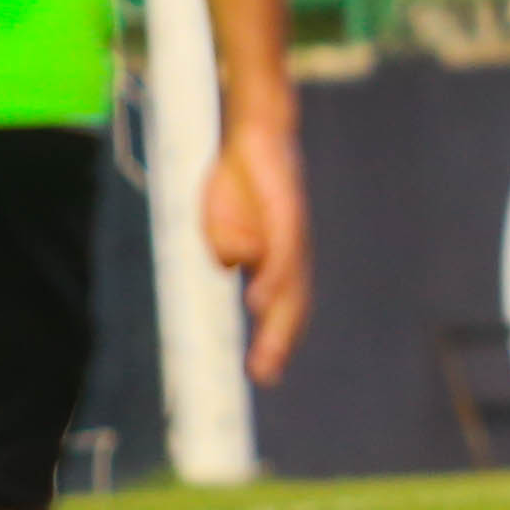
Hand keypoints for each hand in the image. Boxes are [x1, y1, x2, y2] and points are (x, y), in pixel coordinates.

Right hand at [203, 115, 309, 386]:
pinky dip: (272, 280)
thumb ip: (225, 249)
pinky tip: (259, 302)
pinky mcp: (287, 215)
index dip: (274, 340)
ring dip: (278, 324)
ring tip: (265, 354)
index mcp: (274, 261)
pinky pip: (282, 253)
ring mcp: (290, 236)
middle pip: (290, 307)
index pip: (280, 309)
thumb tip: (232, 265)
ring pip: (290, 287)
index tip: (261, 373)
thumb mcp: (219, 225)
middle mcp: (289, 254)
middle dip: (277, 344)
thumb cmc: (239, 181)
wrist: (254, 134)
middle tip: (265, 375)